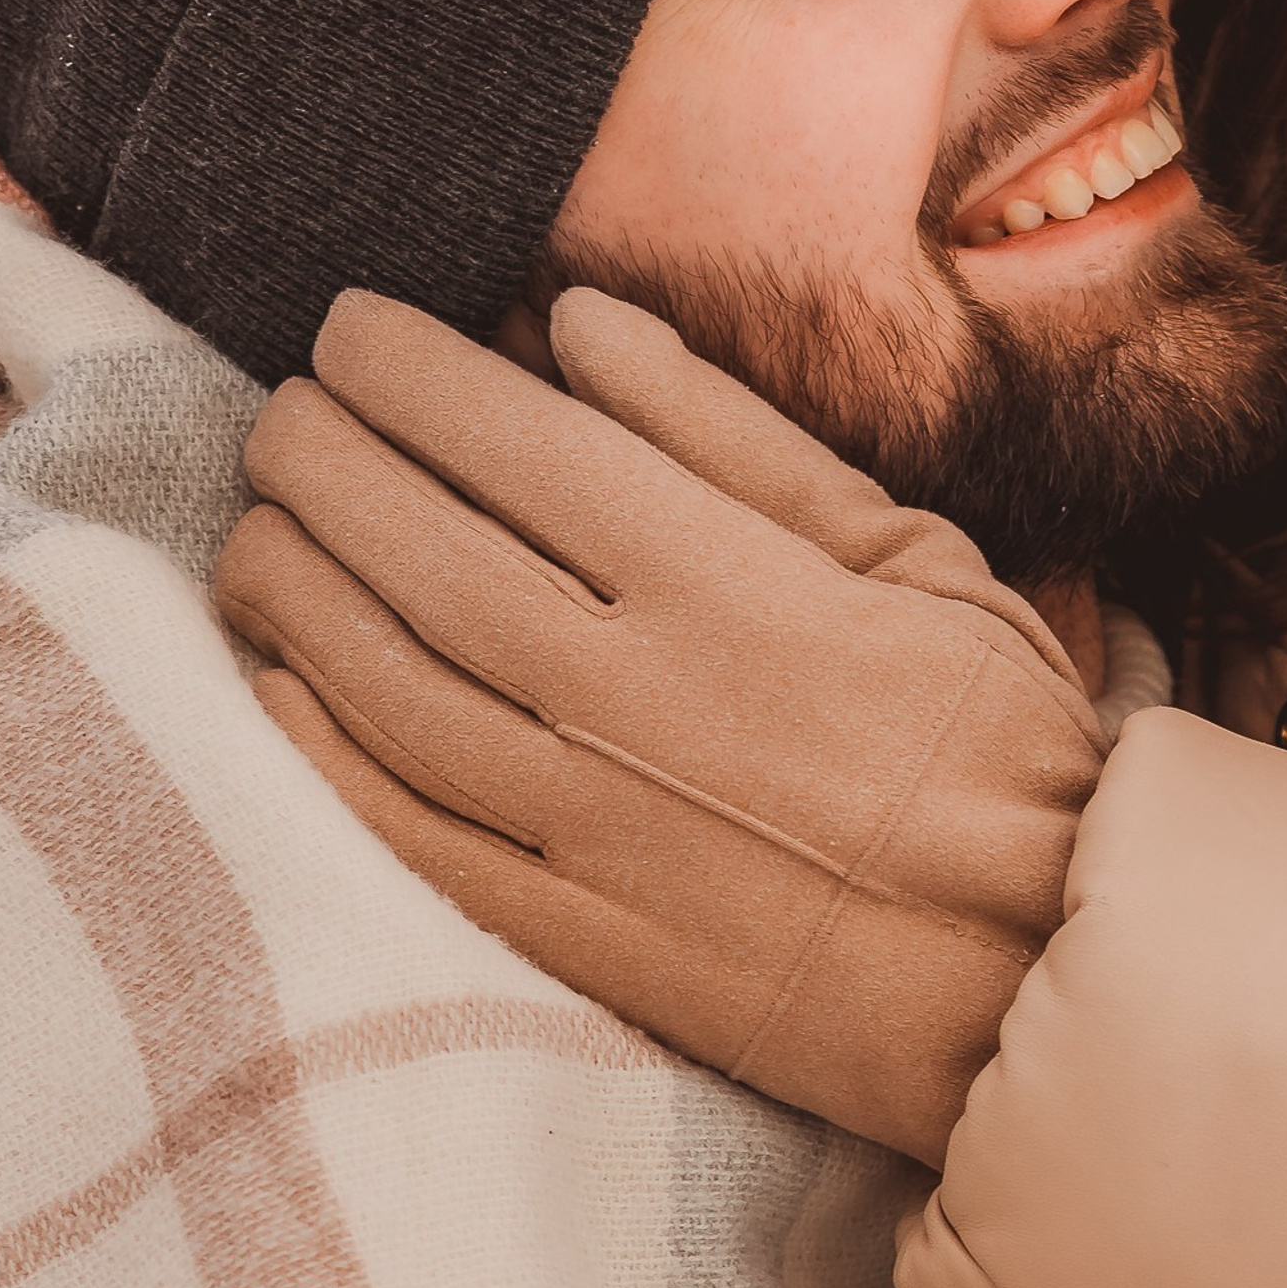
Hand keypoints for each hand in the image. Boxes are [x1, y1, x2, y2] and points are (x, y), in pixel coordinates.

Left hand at [214, 286, 1106, 1166]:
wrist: (1028, 963)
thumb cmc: (991, 733)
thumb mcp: (910, 547)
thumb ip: (735, 434)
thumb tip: (582, 323)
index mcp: (724, 579)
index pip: (514, 444)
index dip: (406, 373)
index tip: (348, 326)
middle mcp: (629, 693)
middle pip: (419, 552)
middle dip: (323, 460)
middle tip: (283, 411)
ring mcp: (587, 823)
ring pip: (383, 685)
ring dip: (293, 592)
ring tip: (258, 529)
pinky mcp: (570, 932)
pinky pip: (401, 830)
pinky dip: (320, 747)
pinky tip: (284, 683)